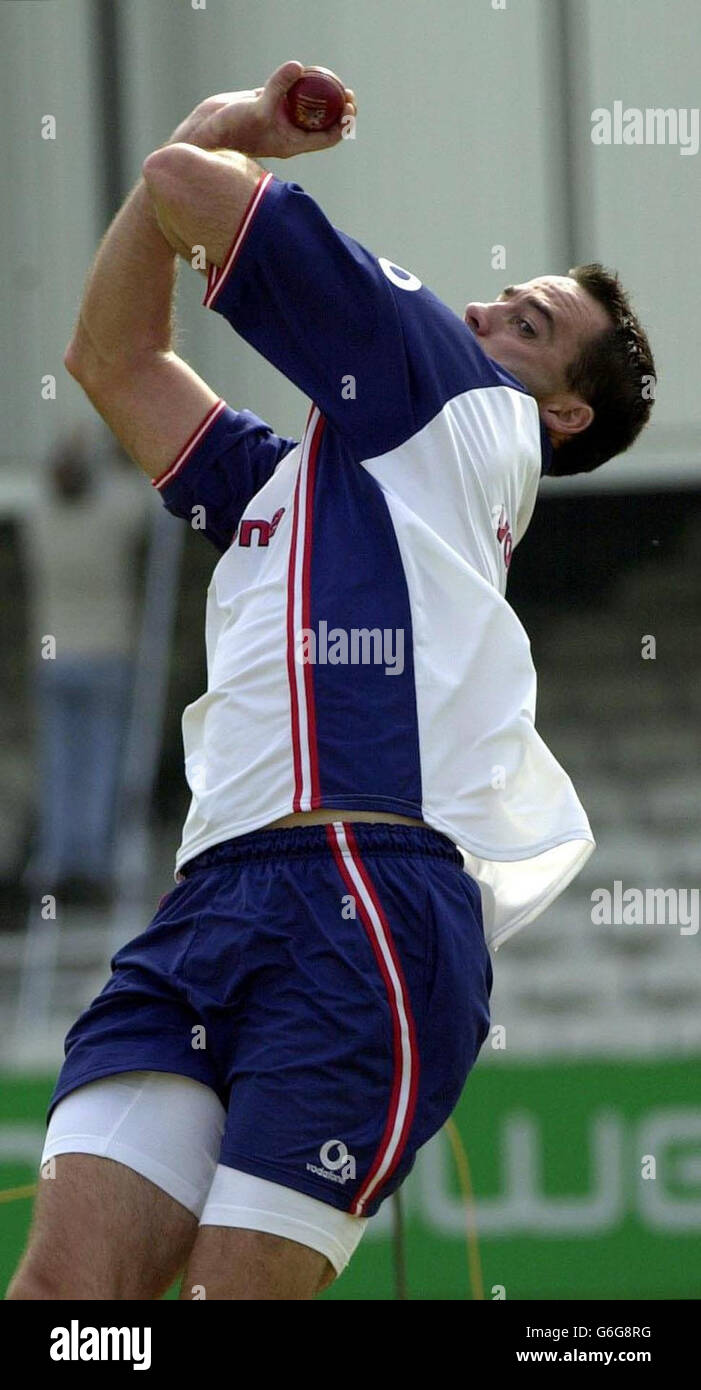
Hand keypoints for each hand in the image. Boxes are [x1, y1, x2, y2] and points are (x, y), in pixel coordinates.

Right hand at [167, 60, 356, 158]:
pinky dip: (298, 83)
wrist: (206, 132)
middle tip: (348, 92)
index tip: (350, 106)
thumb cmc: (230, 130)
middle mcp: (288, 131)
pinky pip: (288, 93)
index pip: (326, 137)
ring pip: (306, 106)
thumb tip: (298, 67)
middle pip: (321, 122)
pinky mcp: (266, 104)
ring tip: (332, 79)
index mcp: (293, 142)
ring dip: (320, 95)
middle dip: (337, 108)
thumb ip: (277, 88)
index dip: (342, 123)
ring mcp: (278, 117)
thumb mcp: (257, 109)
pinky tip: (304, 71)